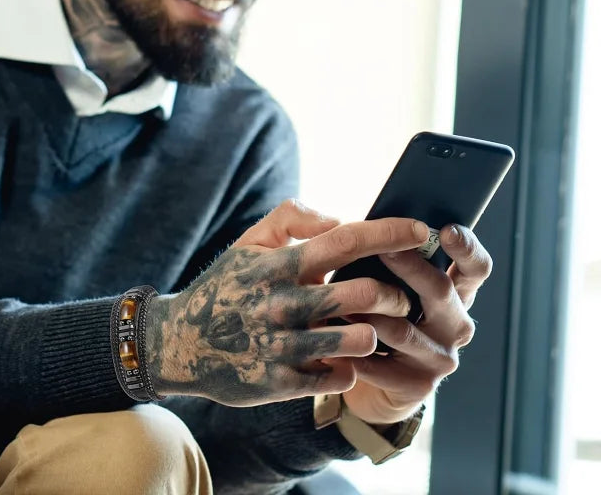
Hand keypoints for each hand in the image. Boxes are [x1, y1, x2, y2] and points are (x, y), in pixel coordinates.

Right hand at [145, 200, 429, 405]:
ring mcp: (280, 346)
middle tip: (400, 293)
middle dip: (394, 291)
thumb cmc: (226, 286)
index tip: (421, 228)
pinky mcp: (279, 383)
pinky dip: (350, 365)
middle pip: (363, 293)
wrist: (180, 343)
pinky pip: (339, 375)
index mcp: (278, 264)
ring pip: (358, 337)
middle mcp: (281, 303)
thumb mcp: (250, 241)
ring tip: (372, 325)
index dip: (388, 233)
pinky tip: (342, 355)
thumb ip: (292, 216)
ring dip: (375, 330)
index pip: (343, 240)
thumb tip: (338, 219)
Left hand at [341, 224, 492, 426]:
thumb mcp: (385, 278)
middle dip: (410, 268)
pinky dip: (356, 350)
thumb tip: (364, 221)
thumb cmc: (373, 309)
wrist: (366, 372)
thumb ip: (385, 251)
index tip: (445, 230)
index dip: (466, 248)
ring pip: (405, 330)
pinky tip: (335, 342)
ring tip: (342, 299)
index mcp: (455, 292)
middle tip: (383, 251)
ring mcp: (441, 357)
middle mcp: (456, 324)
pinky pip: (382, 364)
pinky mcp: (419, 386)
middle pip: (441, 292)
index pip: (476, 267)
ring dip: (371, 313)